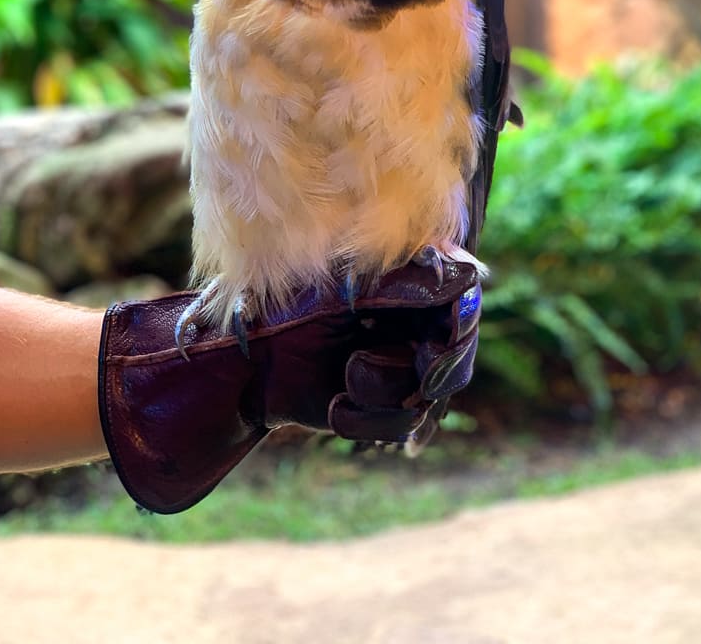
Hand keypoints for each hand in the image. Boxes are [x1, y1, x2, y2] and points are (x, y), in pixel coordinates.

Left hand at [99, 259, 479, 512]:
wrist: (233, 360)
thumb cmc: (276, 306)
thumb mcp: (338, 287)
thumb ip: (403, 280)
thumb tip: (468, 274)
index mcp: (405, 276)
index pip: (464, 298)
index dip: (460, 330)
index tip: (435, 356)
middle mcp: (411, 319)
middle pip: (457, 356)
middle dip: (428, 375)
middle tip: (399, 382)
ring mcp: (398, 363)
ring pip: (431, 396)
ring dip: (387, 398)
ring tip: (344, 387)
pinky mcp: (380, 404)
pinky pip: (403, 426)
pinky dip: (372, 422)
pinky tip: (338, 410)